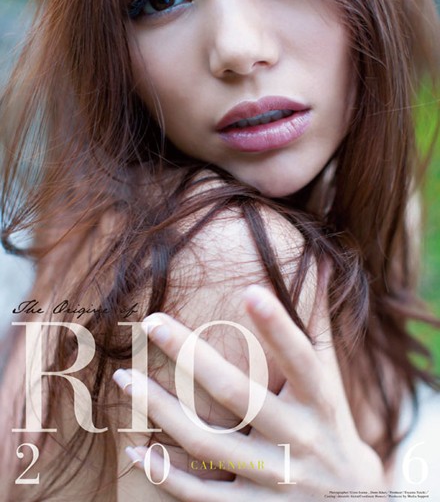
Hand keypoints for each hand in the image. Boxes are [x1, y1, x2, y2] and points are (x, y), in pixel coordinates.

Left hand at [113, 285, 385, 500]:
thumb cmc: (329, 425)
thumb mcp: (329, 380)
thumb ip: (318, 325)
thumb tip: (322, 266)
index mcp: (320, 401)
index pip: (302, 358)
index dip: (279, 327)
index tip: (250, 291)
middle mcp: (299, 440)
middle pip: (238, 394)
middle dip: (191, 356)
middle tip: (151, 322)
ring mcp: (276, 480)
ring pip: (208, 443)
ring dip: (160, 409)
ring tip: (122, 378)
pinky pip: (202, 494)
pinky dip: (166, 474)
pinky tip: (135, 448)